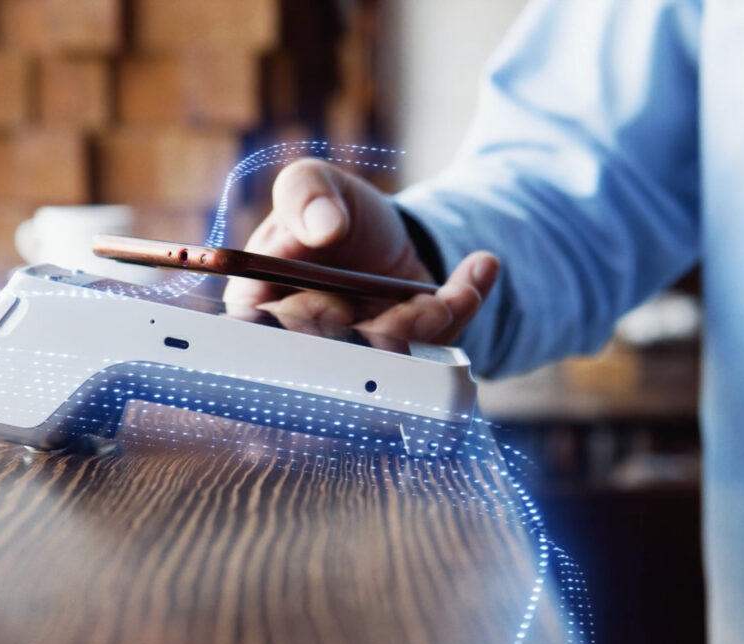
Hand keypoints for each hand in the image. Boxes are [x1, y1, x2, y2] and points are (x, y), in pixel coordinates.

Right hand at [223, 158, 499, 345]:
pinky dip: (464, 304)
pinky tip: (482, 268)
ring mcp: (362, 354)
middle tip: (423, 308)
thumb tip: (323, 226)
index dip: (306, 329)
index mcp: (262, 306)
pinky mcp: (407, 354)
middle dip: (386, 331)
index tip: (337, 307)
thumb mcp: (313, 184)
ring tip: (460, 285)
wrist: (381, 230)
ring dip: (432, 322)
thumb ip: (303, 193)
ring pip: (393, 358)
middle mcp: (309, 341)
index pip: (270, 337)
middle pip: (338, 359)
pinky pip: (438, 343)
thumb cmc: (329, 210)